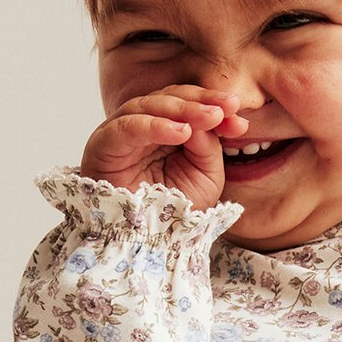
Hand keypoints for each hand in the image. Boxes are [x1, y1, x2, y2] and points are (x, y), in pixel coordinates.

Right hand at [79, 86, 248, 209]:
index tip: (237, 112)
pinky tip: (181, 131)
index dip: (212, 105)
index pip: (187, 105)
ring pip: (149, 105)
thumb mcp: (205, 177)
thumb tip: (210, 118)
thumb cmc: (173, 212)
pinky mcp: (104, 144)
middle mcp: (142, 126)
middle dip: (200, 102)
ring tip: (210, 117)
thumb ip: (209, 145)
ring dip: (183, 109)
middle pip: (169, 98)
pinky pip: (129, 126)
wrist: (145, 243)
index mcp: (165, 131)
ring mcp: (121, 133)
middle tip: (225, 108)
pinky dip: (155, 125)